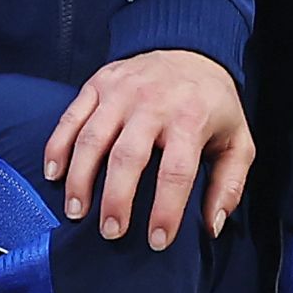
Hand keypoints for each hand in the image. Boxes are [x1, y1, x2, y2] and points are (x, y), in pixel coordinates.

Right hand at [41, 50, 256, 248]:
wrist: (191, 50)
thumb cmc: (212, 105)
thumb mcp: (238, 142)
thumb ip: (229, 186)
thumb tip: (211, 227)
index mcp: (191, 119)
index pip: (175, 172)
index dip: (165, 210)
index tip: (157, 242)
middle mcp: (153, 102)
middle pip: (127, 157)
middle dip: (116, 199)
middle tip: (110, 232)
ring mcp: (122, 91)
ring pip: (92, 138)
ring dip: (80, 179)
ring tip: (76, 212)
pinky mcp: (98, 83)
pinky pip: (71, 117)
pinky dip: (58, 147)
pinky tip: (54, 175)